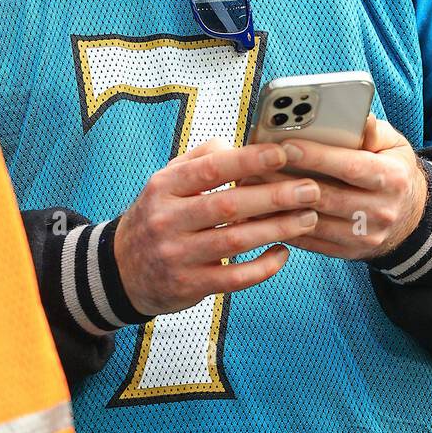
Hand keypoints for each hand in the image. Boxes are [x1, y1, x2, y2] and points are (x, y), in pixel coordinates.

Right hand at [113, 139, 320, 316]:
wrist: (121, 270)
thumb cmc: (156, 216)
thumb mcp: (166, 181)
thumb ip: (200, 158)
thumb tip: (237, 146)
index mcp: (164, 187)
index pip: (210, 169)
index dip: (249, 160)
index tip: (283, 153)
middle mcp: (168, 220)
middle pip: (228, 205)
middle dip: (275, 196)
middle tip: (310, 189)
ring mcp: (178, 256)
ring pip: (236, 241)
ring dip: (277, 229)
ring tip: (308, 218)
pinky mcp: (190, 286)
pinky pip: (234, 277)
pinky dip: (263, 266)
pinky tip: (283, 253)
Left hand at [243, 117, 427, 261]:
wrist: (411, 218)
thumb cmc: (393, 171)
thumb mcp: (394, 145)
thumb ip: (373, 130)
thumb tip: (358, 116)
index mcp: (392, 179)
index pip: (350, 167)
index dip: (316, 156)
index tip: (286, 145)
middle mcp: (380, 211)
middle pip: (326, 195)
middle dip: (287, 180)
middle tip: (255, 165)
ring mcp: (364, 236)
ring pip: (313, 221)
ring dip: (278, 205)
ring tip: (251, 187)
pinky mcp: (348, 253)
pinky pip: (310, 241)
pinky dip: (284, 226)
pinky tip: (262, 211)